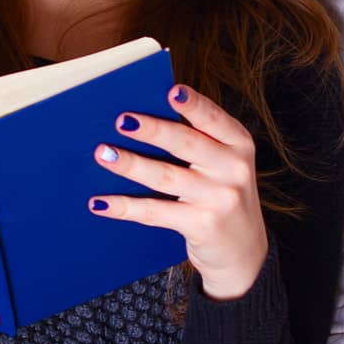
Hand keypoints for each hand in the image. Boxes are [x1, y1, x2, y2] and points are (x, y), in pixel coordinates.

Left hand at [91, 83, 268, 299]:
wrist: (245, 253)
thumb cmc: (221, 195)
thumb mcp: (223, 165)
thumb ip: (197, 142)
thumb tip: (138, 119)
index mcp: (239, 145)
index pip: (215, 120)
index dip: (194, 105)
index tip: (172, 91)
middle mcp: (234, 169)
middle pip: (187, 144)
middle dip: (153, 130)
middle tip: (121, 120)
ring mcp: (220, 199)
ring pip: (165, 177)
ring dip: (130, 164)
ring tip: (103, 153)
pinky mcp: (202, 225)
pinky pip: (154, 212)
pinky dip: (124, 207)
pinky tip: (99, 202)